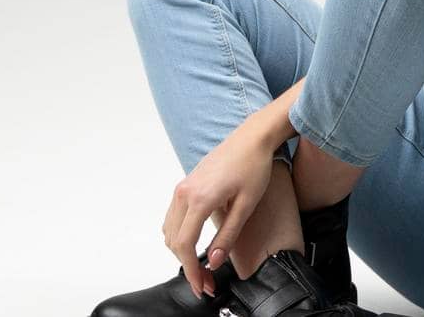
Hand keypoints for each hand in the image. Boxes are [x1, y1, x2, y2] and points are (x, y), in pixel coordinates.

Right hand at [161, 120, 276, 298]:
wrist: (252, 138)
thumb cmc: (254, 166)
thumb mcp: (247, 204)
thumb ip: (228, 235)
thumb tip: (215, 260)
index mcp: (199, 198)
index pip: (185, 245)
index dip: (192, 270)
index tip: (201, 285)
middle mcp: (185, 193)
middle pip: (174, 241)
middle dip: (188, 266)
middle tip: (205, 282)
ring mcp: (182, 187)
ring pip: (170, 230)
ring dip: (181, 252)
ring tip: (200, 267)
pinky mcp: (185, 184)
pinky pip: (173, 217)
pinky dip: (179, 235)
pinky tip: (194, 243)